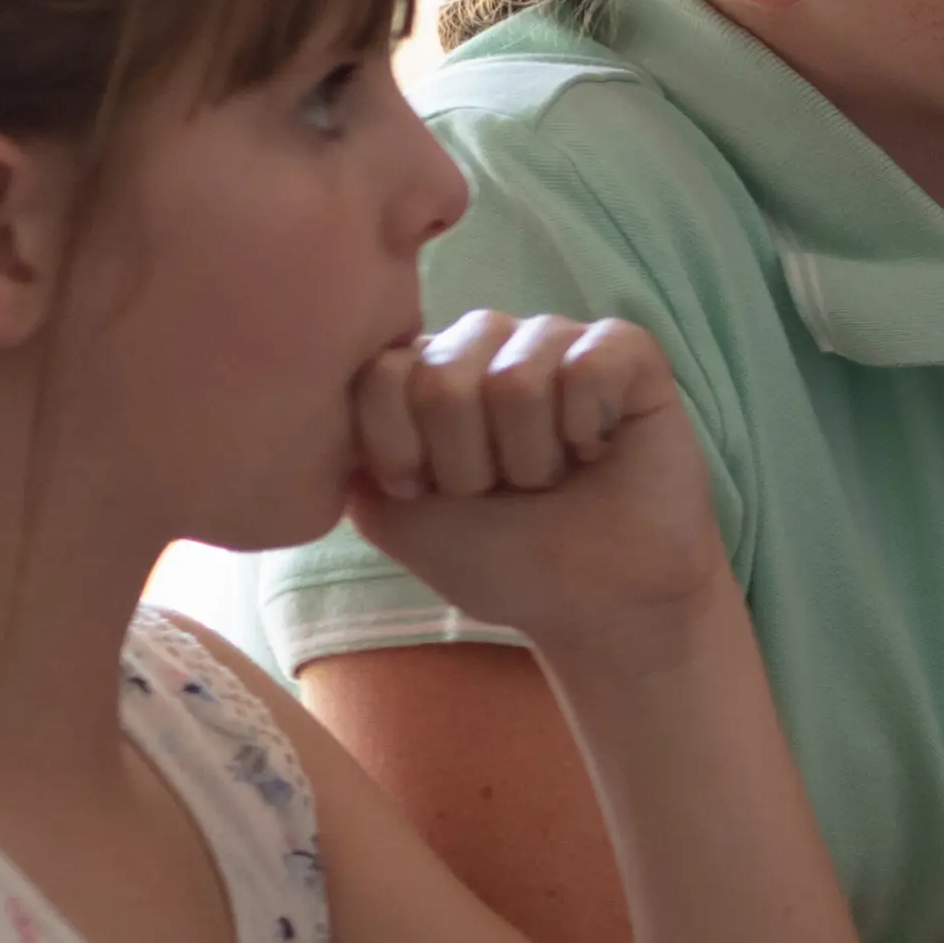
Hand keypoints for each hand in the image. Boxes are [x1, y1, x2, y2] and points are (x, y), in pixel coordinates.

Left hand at [338, 313, 727, 662]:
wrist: (599, 602)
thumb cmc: (503, 560)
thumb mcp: (396, 518)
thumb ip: (350, 458)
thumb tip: (314, 408)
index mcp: (427, 372)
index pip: (380, 374)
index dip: (404, 451)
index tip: (431, 493)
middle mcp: (488, 344)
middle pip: (442, 377)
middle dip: (469, 464)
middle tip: (504, 490)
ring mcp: (558, 340)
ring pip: (516, 379)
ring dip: (532, 458)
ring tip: (553, 476)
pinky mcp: (629, 352)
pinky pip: (589, 366)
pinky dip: (588, 429)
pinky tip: (598, 449)